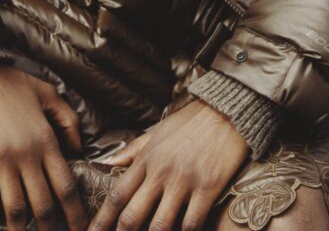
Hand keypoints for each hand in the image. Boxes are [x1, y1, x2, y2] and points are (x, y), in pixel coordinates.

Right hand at [0, 63, 87, 230]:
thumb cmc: (9, 82)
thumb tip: (79, 149)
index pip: (65, 186)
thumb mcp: (47, 93)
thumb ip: (68, 120)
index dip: (75, 213)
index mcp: (45, 139)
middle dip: (51, 229)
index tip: (80, 228)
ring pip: (15, 209)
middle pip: (43, 205)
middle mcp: (25, 154)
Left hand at [88, 98, 249, 230]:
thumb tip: (107, 162)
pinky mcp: (207, 187)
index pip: (117, 195)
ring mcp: (184, 180)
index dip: (101, 220)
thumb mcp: (157, 132)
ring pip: (160, 225)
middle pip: (132, 216)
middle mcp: (161, 172)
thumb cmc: (190, 122)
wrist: (226, 110)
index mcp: (146, 159)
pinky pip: (192, 222)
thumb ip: (132, 150)